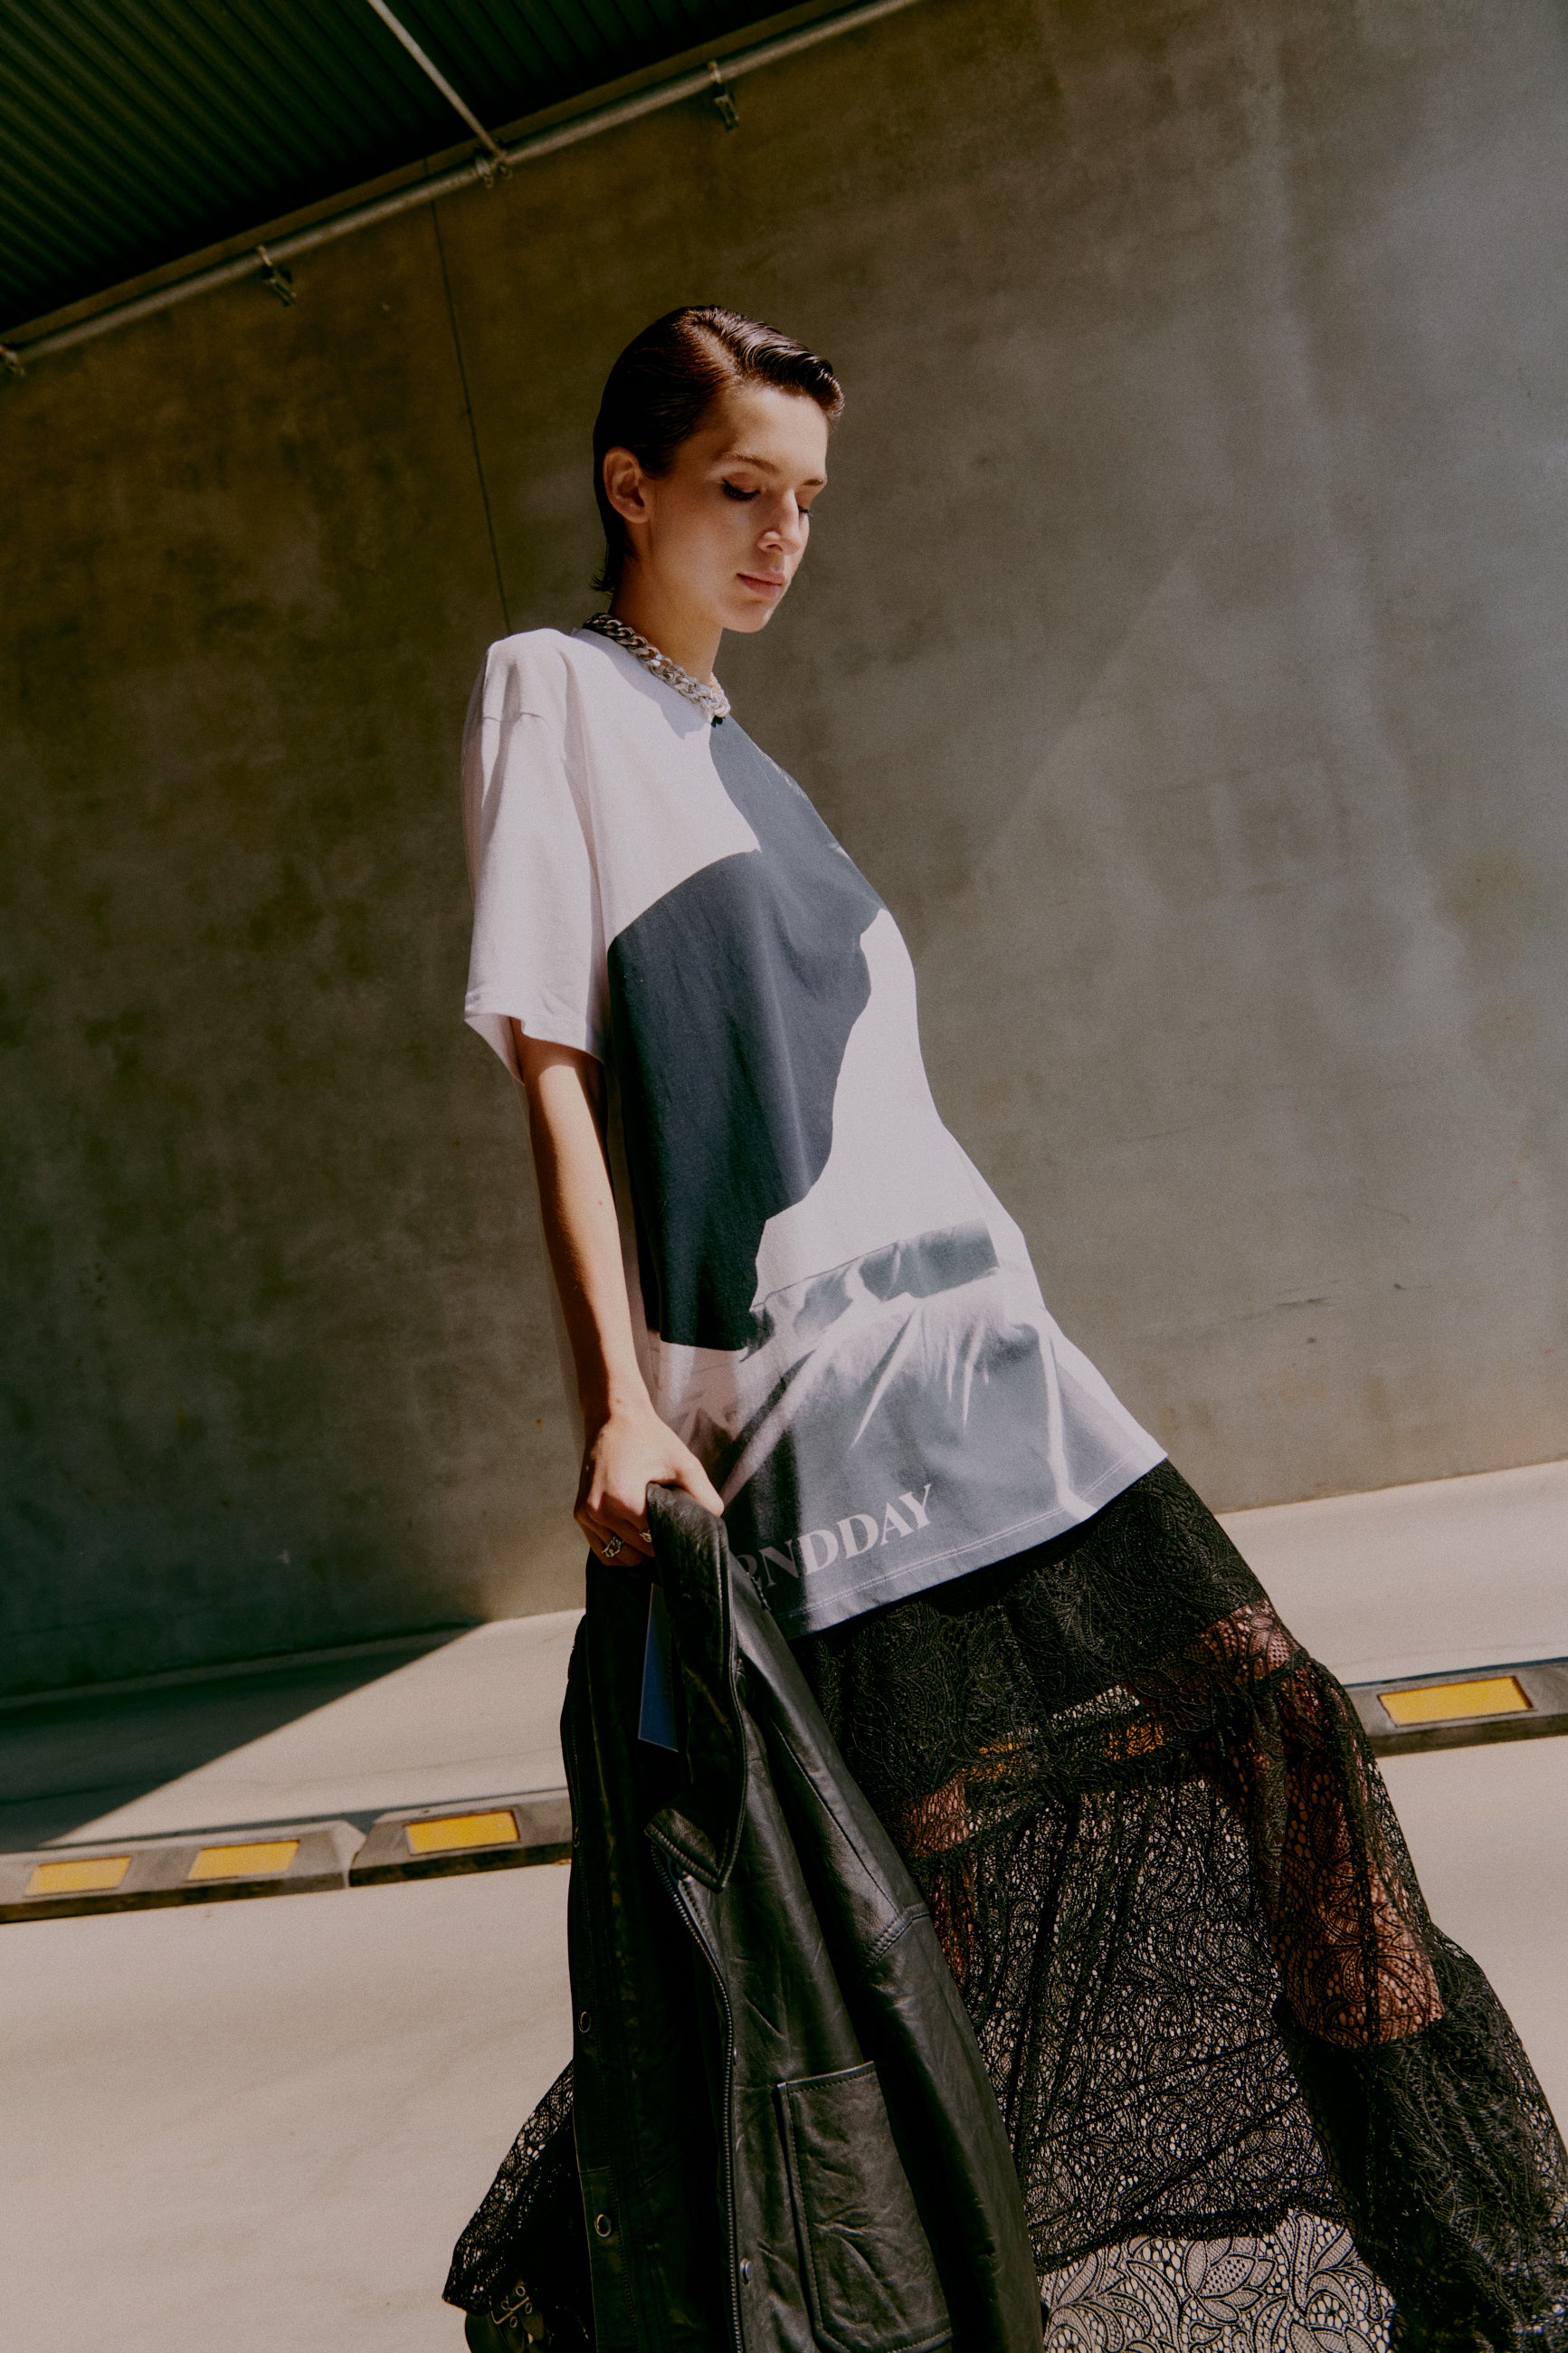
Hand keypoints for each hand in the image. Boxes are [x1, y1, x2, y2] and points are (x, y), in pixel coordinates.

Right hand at [575, 1399, 723, 1564]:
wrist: (613, 1416)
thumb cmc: (649, 1438)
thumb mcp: (684, 1463)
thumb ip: (703, 1494)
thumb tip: (714, 1521)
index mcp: (624, 1501)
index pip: (653, 1540)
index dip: (670, 1537)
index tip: (678, 1527)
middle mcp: (600, 1512)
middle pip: (637, 1550)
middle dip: (654, 1544)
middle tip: (666, 1526)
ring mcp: (587, 1515)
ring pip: (617, 1555)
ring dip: (635, 1550)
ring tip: (649, 1531)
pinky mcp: (580, 1514)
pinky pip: (601, 1548)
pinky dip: (617, 1547)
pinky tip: (633, 1534)